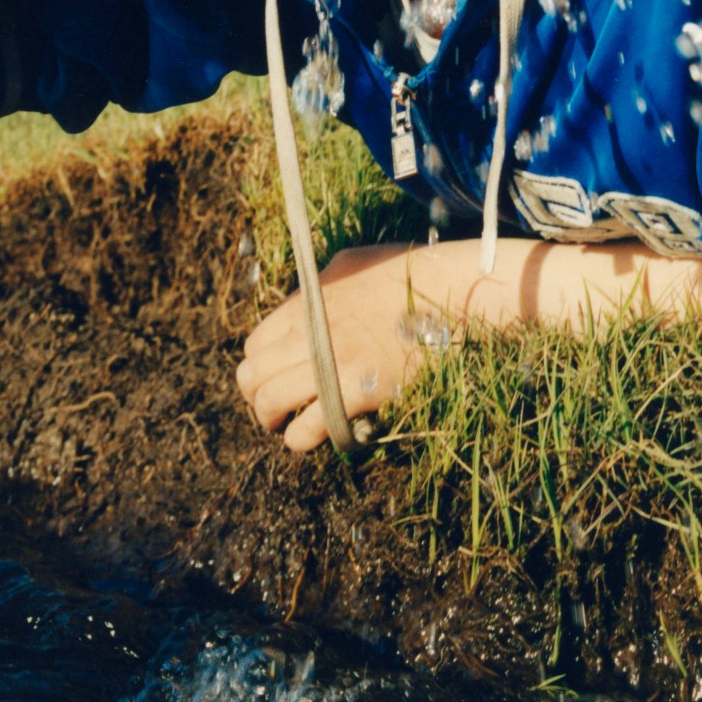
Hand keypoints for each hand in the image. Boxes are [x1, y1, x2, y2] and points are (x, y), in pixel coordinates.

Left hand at [237, 243, 437, 451]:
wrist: (449, 291)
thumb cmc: (408, 272)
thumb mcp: (351, 263)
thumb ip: (320, 285)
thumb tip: (308, 299)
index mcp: (305, 304)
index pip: (254, 344)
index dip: (258, 366)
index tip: (272, 377)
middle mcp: (308, 334)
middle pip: (252, 375)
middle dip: (256, 396)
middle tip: (274, 407)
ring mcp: (329, 364)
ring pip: (269, 402)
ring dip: (271, 419)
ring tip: (285, 426)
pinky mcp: (355, 391)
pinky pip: (307, 428)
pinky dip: (301, 438)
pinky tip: (309, 438)